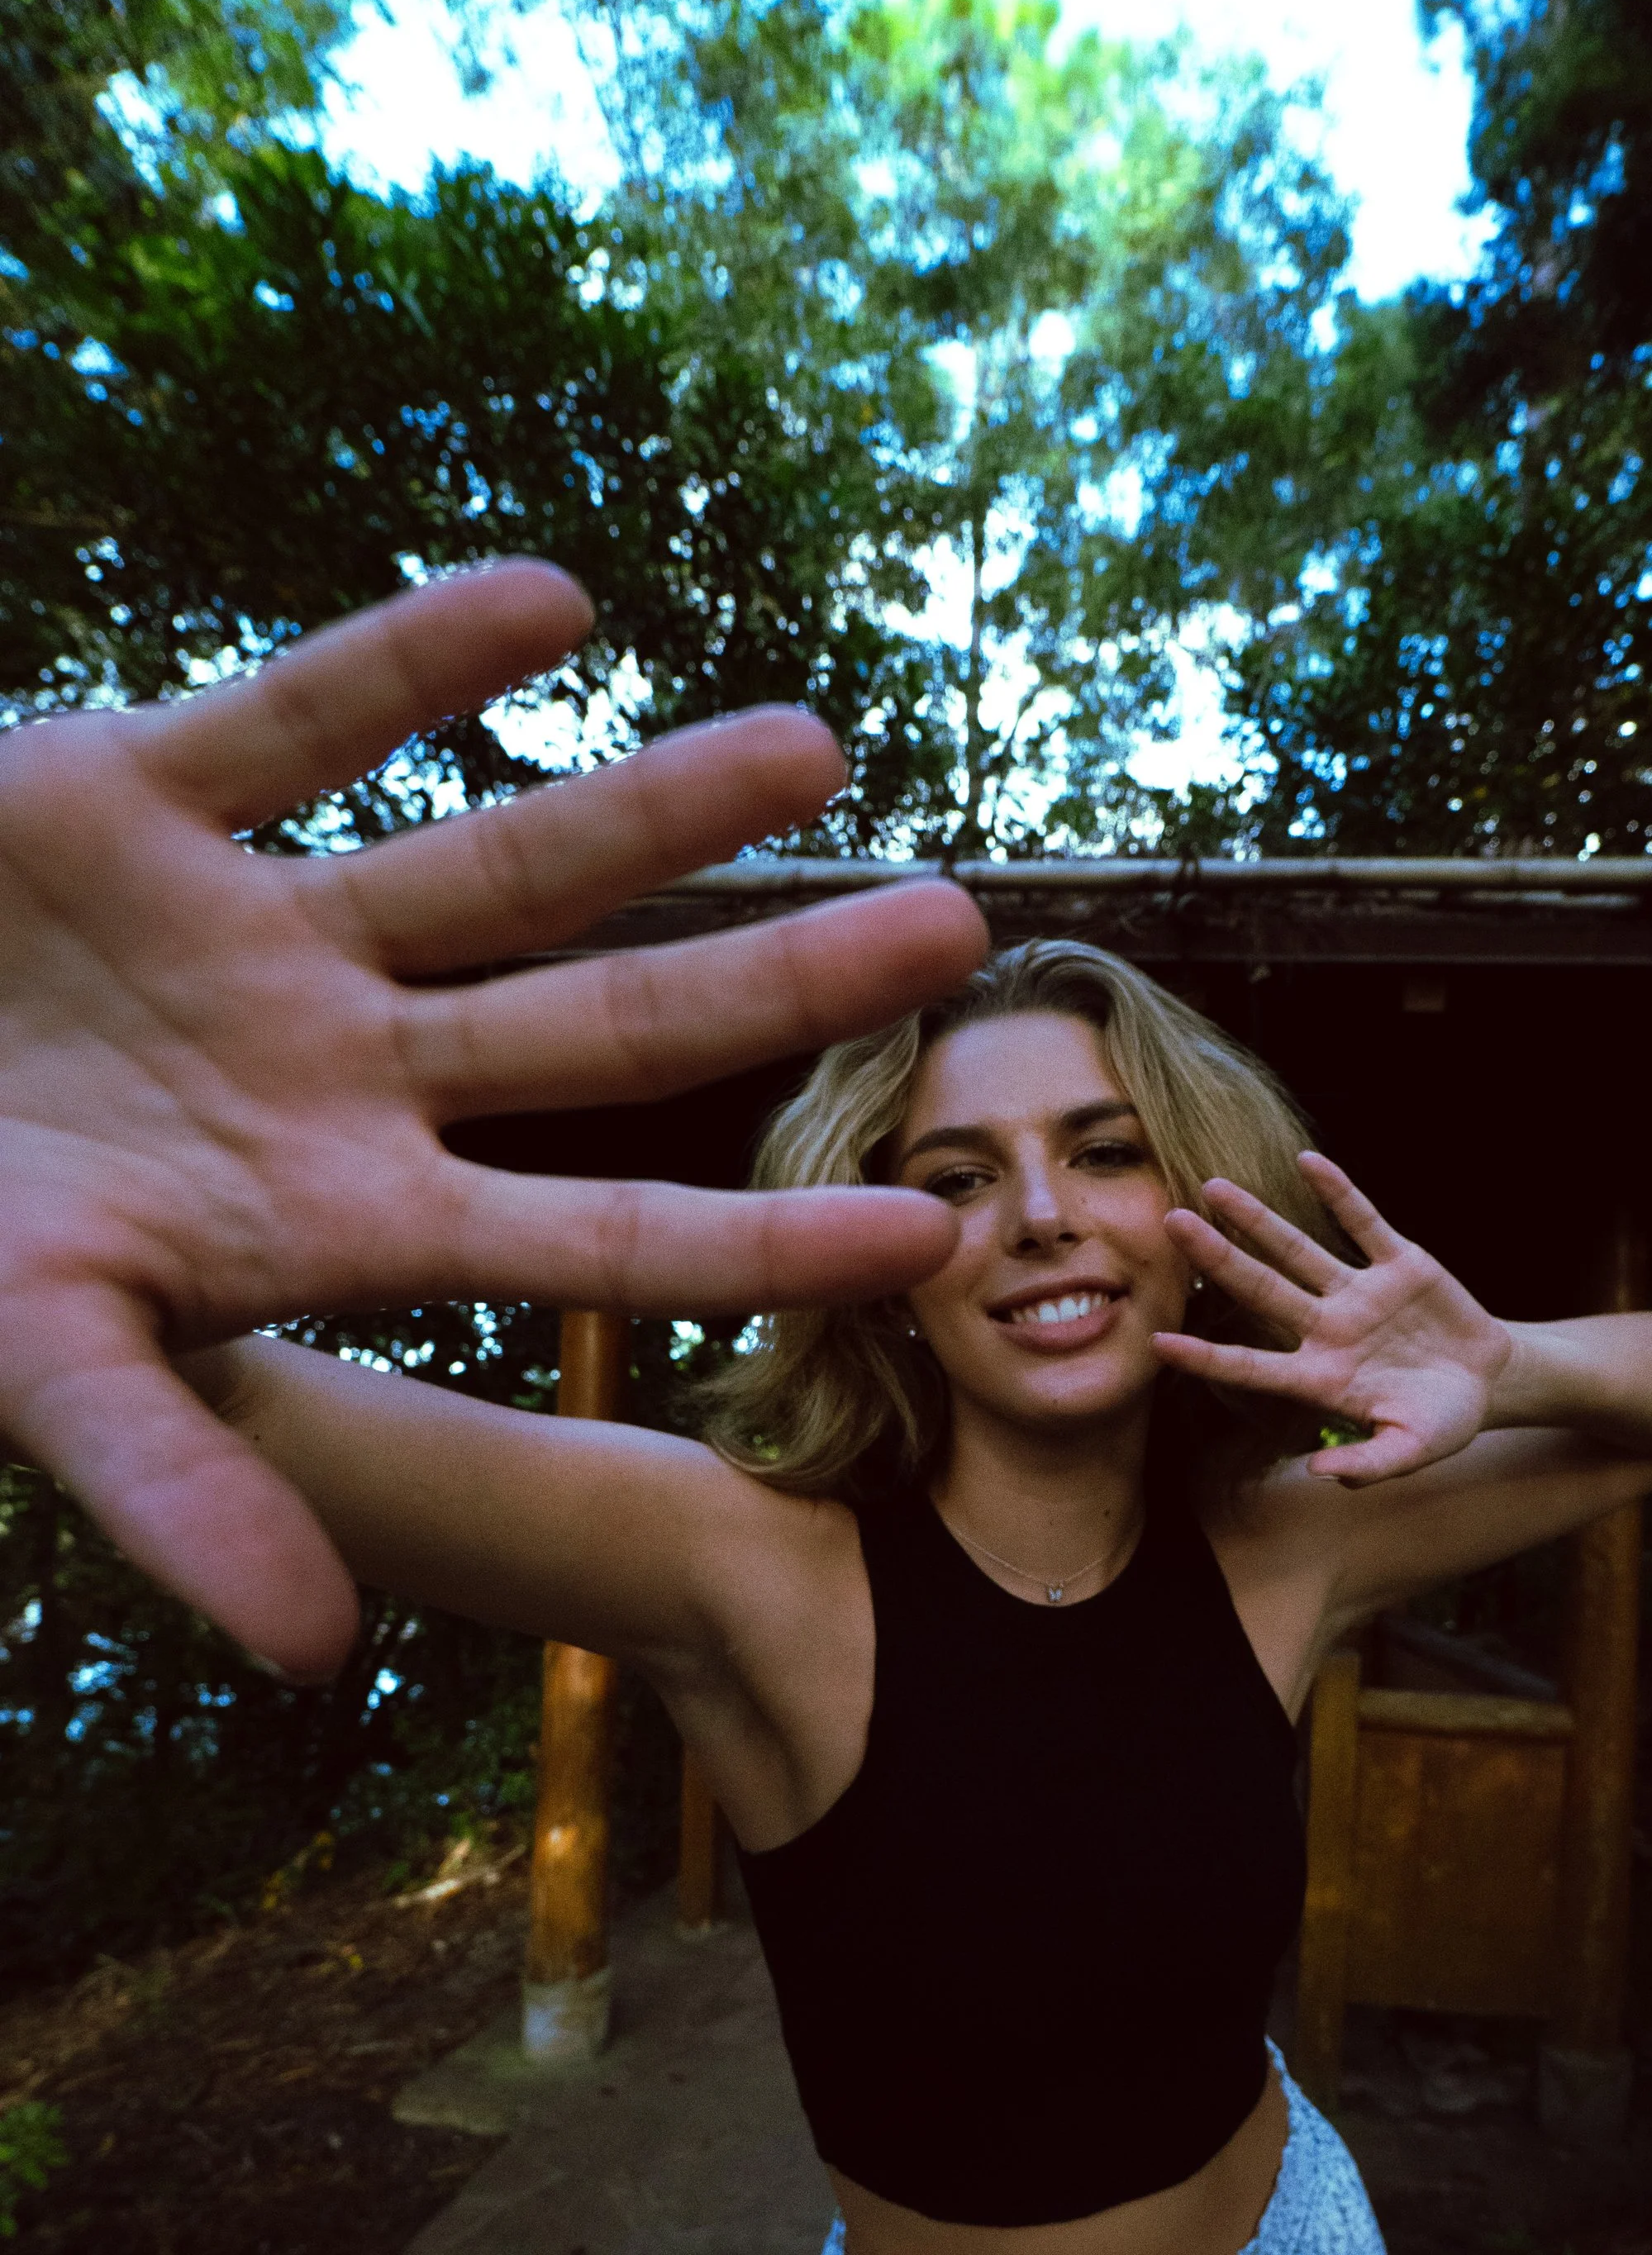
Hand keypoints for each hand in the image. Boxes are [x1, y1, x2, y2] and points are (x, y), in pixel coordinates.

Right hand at [0, 561, 984, 1673]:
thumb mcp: (40, 1364)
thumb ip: (182, 1491)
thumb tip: (317, 1654)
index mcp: (339, 1216)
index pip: (595, 1240)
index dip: (758, 1243)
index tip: (932, 1230)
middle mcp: (337, 1068)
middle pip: (597, 1030)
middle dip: (768, 987)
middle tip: (957, 935)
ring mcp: (256, 928)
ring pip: (491, 863)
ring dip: (651, 809)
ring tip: (823, 751)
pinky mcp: (139, 793)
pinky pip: (302, 713)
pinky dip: (411, 661)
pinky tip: (557, 600)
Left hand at [1153, 1153, 1512, 1485]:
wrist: (1489, 1381)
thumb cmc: (1442, 1422)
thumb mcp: (1412, 1450)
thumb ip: (1370, 1464)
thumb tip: (1322, 1473)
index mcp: (1323, 1377)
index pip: (1251, 1366)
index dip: (1206, 1357)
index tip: (1158, 1342)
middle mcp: (1329, 1329)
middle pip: (1261, 1289)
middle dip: (1218, 1259)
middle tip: (1169, 1224)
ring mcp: (1360, 1293)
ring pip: (1299, 1249)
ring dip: (1258, 1219)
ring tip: (1214, 1187)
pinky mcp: (1399, 1264)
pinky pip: (1363, 1222)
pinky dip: (1338, 1194)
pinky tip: (1307, 1162)